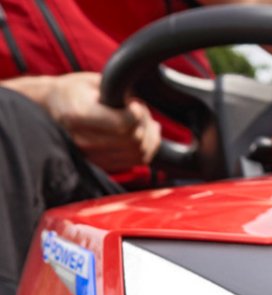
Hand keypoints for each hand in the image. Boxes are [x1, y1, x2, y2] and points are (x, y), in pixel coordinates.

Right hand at [44, 73, 160, 171]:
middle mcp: (86, 139)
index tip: (135, 104)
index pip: (123, 124)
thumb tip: (142, 107)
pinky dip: (146, 149)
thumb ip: (117, 92)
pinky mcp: (103, 165)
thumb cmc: (72, 92)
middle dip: (145, 124)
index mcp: (80, 114)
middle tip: (142, 111)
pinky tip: (143, 135)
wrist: (50, 110)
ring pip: (139, 154)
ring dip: (149, 138)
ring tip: (144, 122)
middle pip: (134, 140)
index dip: (137, 114)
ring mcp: (94, 156)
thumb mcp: (91, 82)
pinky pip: (135, 162)